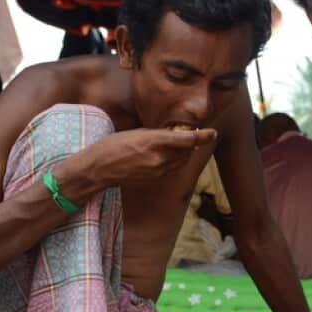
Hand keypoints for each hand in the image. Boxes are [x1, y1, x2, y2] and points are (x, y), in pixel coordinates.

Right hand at [88, 127, 216, 185]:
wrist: (99, 169)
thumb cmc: (113, 145)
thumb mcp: (136, 132)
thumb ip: (158, 134)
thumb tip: (173, 134)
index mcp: (153, 141)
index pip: (186, 140)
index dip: (203, 137)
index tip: (212, 133)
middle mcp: (159, 157)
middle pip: (187, 151)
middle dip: (191, 143)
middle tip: (190, 134)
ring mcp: (158, 170)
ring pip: (181, 161)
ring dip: (184, 152)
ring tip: (178, 144)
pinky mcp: (155, 178)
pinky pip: (172, 168)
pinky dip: (175, 161)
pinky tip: (167, 155)